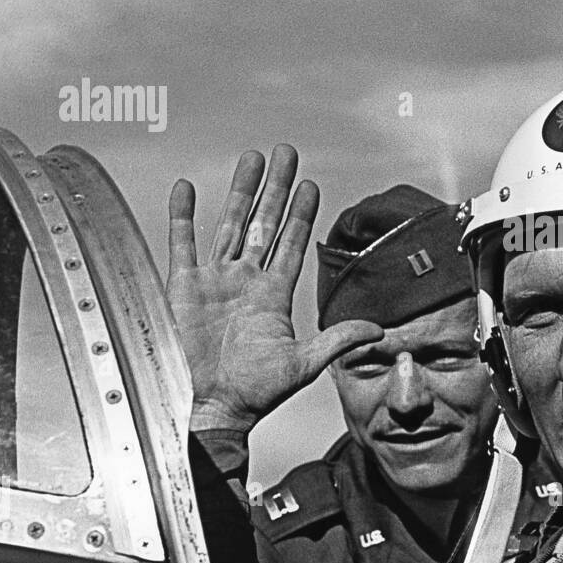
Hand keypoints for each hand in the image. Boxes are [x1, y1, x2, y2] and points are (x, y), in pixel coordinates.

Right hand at [166, 144, 382, 431]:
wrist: (211, 409)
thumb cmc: (254, 394)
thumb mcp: (304, 364)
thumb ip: (338, 341)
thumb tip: (380, 330)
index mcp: (273, 295)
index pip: (292, 243)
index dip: (301, 213)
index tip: (310, 185)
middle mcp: (245, 281)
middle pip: (264, 223)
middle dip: (276, 188)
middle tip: (286, 153)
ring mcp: (214, 282)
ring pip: (230, 224)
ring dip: (242, 192)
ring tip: (252, 159)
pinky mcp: (182, 288)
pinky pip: (182, 244)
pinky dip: (183, 216)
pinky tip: (188, 188)